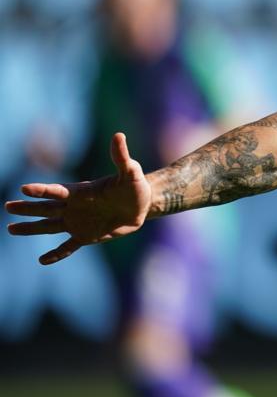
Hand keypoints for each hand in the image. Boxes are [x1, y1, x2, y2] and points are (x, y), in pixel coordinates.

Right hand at [5, 133, 151, 264]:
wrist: (142, 205)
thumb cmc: (135, 186)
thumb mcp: (130, 172)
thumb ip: (121, 157)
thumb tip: (119, 135)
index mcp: (81, 191)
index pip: (57, 190)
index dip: (42, 190)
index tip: (24, 189)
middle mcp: (74, 207)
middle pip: (46, 208)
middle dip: (27, 208)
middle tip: (7, 207)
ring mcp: (78, 222)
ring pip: (49, 226)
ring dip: (31, 228)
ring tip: (11, 229)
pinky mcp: (87, 237)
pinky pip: (67, 247)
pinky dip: (56, 254)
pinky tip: (42, 260)